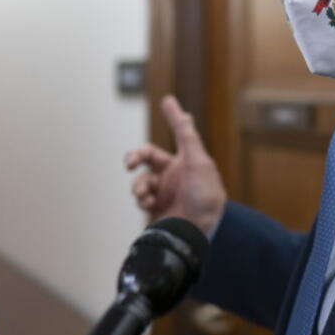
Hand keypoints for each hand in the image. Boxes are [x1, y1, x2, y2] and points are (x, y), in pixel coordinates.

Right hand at [125, 95, 226, 235]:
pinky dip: (141, 198)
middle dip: (134, 157)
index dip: (173, 118)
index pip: (179, 133)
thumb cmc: (204, 196)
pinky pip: (141, 197)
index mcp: (189, 160)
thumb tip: (175, 106)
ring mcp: (165, 191)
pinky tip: (148, 203)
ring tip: (143, 193)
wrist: (197, 233)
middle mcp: (176, 174)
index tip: (168, 102)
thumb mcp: (197, 161)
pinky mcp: (157, 207)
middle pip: (146, 156)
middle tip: (129, 162)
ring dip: (138, 185)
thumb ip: (184, 134)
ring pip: (140, 179)